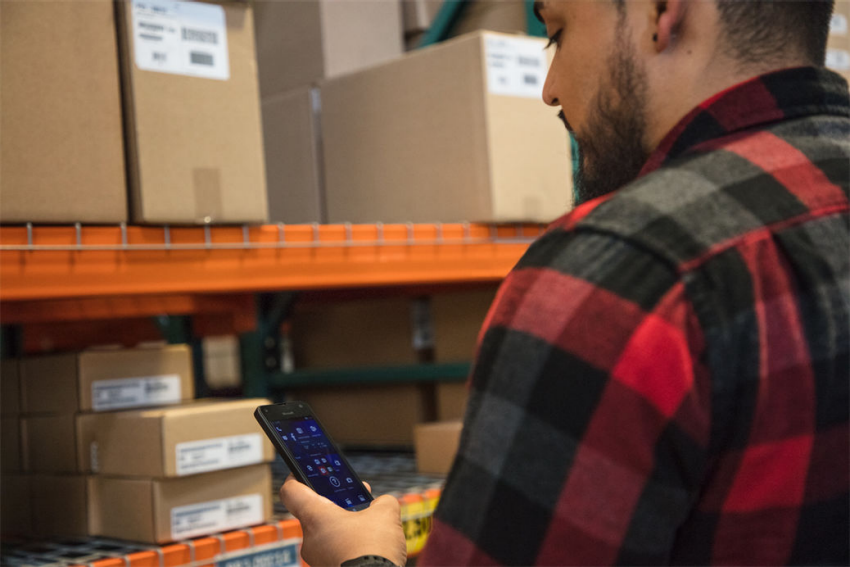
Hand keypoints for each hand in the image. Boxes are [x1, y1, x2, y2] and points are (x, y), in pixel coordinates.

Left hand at [279, 475, 406, 566]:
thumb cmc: (373, 551)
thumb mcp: (386, 514)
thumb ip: (382, 502)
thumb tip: (381, 504)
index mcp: (316, 517)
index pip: (291, 491)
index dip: (295, 477)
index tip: (303, 471)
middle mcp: (310, 539)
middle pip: (314, 512)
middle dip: (336, 504)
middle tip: (355, 498)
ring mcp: (317, 559)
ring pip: (325, 534)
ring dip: (344, 525)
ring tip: (369, 523)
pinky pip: (333, 552)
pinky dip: (348, 545)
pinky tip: (368, 544)